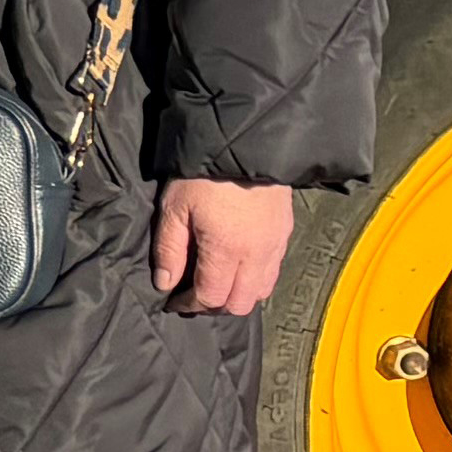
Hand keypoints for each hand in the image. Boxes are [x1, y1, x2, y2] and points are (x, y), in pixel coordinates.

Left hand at [152, 178, 295, 316]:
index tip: (174, 302)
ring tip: (215, 283)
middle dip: (214, 306)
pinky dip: (255, 279)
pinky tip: (237, 267)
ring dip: (238, 295)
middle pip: (240, 303)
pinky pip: (274, 271)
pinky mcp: (286, 233)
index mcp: (227, 250)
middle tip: (193, 295)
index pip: (211, 297)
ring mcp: (276, 245)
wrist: (244, 145)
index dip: (189, 305)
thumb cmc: (202, 176)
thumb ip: (169, 250)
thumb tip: (165, 284)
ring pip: (262, 291)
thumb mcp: (174, 209)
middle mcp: (257, 255)